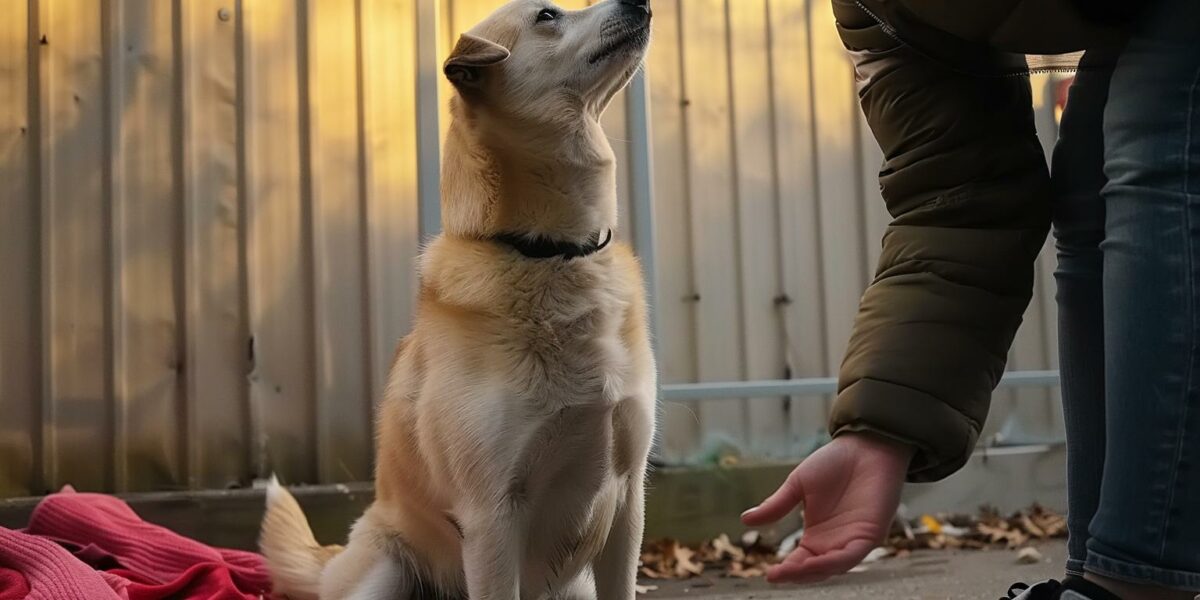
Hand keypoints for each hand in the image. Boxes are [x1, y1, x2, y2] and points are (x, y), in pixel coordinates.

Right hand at [741, 432, 912, 583]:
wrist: (864, 445)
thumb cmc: (834, 463)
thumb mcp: (798, 485)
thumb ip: (776, 506)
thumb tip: (745, 519)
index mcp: (817, 534)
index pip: (800, 560)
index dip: (786, 570)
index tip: (768, 574)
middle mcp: (835, 542)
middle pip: (815, 570)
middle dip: (797, 575)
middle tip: (776, 576)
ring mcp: (853, 540)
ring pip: (833, 567)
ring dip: (813, 572)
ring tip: (792, 571)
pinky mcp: (870, 535)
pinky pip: (852, 555)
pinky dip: (834, 561)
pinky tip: (816, 561)